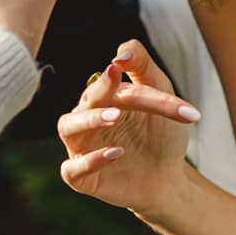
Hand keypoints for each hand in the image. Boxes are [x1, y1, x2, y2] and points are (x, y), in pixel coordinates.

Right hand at [55, 39, 199, 219]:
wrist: (167, 179)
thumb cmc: (161, 135)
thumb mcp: (160, 95)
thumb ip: (142, 66)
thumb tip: (118, 54)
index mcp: (104, 96)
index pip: (115, 81)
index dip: (138, 84)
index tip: (153, 84)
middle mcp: (86, 118)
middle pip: (89, 99)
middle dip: (103, 90)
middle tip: (117, 79)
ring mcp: (81, 147)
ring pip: (68, 127)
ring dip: (89, 119)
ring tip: (114, 116)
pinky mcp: (81, 177)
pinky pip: (73, 168)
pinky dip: (92, 160)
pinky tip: (117, 152)